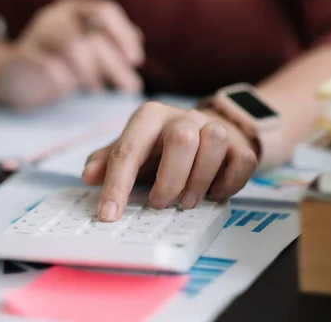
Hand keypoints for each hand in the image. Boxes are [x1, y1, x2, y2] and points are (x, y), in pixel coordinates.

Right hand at [0, 0, 144, 109]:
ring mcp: (38, 33)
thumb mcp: (86, 51)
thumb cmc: (56, 63)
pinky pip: (47, 64)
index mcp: (75, 9)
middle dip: (115, 64)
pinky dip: (64, 78)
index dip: (124, 34)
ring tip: (99, 91)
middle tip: (131, 88)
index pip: (105, 11)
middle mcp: (57, 16)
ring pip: (71, 44)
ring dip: (90, 70)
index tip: (137, 60)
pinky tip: (70, 90)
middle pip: (92, 34)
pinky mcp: (22, 56)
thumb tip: (138, 47)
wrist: (12, 75)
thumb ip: (110, 46)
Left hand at [82, 102, 258, 221]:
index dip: (117, 184)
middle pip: (181, 140)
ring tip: (186, 202)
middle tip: (159, 204)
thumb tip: (88, 176)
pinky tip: (214, 194)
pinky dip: (229, 183)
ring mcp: (214, 127)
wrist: (207, 128)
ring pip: (215, 143)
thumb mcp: (132, 147)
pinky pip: (242, 161)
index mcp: (150, 117)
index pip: (129, 149)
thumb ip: (108, 160)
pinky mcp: (239, 144)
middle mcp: (183, 117)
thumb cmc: (161, 144)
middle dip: (170, 180)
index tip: (109, 214)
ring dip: (199, 181)